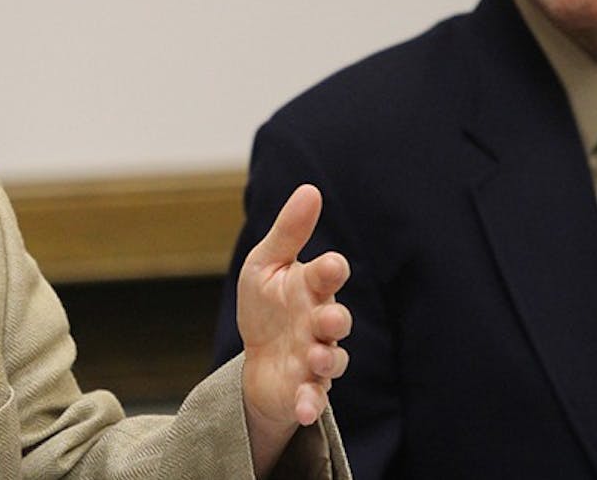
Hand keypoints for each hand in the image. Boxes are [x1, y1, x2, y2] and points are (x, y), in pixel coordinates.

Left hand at [236, 185, 350, 470]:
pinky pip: (314, 397)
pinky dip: (311, 403)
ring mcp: (315, 357)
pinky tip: (303, 408)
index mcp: (311, 288)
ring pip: (331, 359)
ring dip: (325, 360)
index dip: (330, 271)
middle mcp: (319, 323)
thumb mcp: (266, 265)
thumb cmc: (267, 307)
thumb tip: (310, 189)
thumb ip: (289, 232)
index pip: (327, 276)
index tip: (332, 265)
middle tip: (329, 319)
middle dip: (335, 319)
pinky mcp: (306, 388)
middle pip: (337, 320)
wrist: (259, 360)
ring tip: (315, 359)